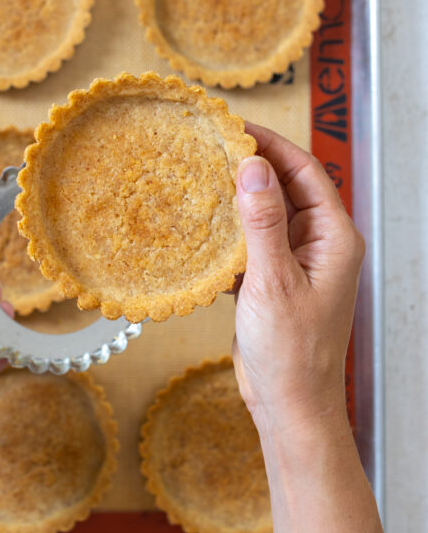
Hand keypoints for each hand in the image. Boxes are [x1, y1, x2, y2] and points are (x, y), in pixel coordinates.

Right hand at [232, 123, 364, 436]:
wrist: (290, 406)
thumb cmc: (292, 351)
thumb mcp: (273, 281)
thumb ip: (262, 221)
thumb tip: (252, 166)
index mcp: (333, 237)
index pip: (304, 171)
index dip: (271, 144)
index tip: (234, 126)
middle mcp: (319, 243)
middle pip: (285, 187)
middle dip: (251, 165)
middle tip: (209, 144)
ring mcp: (296, 262)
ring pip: (266, 213)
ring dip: (236, 197)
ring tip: (199, 176)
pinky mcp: (274, 280)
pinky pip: (252, 241)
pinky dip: (229, 230)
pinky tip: (201, 224)